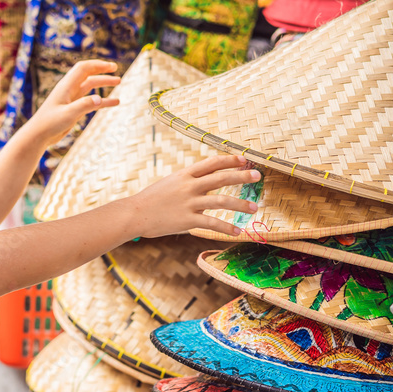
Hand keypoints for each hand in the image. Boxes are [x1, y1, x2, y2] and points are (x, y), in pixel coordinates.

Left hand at [27, 60, 120, 147]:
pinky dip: (102, 100)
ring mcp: (72, 99)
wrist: (39, 135)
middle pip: (88, 75)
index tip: (112, 67)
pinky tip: (114, 102)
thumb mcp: (68, 114)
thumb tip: (100, 99)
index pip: (83, 68)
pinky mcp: (74, 109)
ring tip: (119, 82)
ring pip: (90, 87)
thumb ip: (83, 106)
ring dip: (104, 83)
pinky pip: (91, 101)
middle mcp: (69, 90)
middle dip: (102, 70)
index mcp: (66, 86)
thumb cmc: (50, 123)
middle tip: (116, 69)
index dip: (98, 65)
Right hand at [129, 155, 261, 237]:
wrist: (134, 214)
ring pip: (221, 201)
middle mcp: (189, 186)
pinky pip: (212, 223)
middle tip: (258, 176)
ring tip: (254, 208)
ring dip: (240, 204)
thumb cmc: (152, 199)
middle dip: (242, 176)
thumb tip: (208, 182)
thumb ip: (189, 182)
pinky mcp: (187, 220)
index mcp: (184, 175)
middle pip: (221, 178)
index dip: (229, 160)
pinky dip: (227, 228)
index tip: (244, 159)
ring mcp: (188, 203)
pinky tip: (238, 232)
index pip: (211, 163)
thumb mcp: (170, 183)